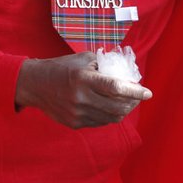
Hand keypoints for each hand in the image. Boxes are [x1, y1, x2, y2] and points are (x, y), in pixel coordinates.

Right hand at [15, 52, 151, 128]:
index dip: (135, 91)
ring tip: (128, 102)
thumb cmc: (62, 67)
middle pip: (117, 108)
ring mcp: (77, 113)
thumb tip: (127, 73)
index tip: (148, 92)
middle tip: (139, 97)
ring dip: (123, 111)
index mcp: (84, 78)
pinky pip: (99, 122)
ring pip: (110, 118)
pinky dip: (109, 115)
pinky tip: (111, 107)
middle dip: (133, 103)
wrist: (35, 84)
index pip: (116, 87)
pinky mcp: (74, 123)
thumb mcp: (84, 59)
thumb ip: (105, 64)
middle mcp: (81, 98)